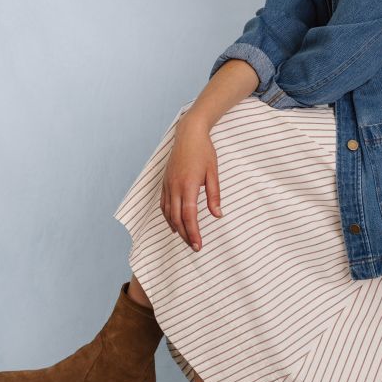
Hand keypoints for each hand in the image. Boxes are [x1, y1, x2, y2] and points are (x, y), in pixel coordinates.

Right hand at [159, 117, 222, 251]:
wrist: (188, 134)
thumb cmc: (204, 151)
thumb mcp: (213, 173)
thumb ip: (214, 195)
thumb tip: (217, 215)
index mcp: (188, 185)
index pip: (189, 215)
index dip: (193, 232)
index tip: (198, 245)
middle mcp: (175, 187)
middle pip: (177, 218)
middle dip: (185, 235)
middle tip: (194, 247)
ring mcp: (168, 184)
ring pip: (168, 213)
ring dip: (176, 228)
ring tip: (185, 238)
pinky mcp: (165, 182)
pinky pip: (163, 204)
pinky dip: (167, 216)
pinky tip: (173, 223)